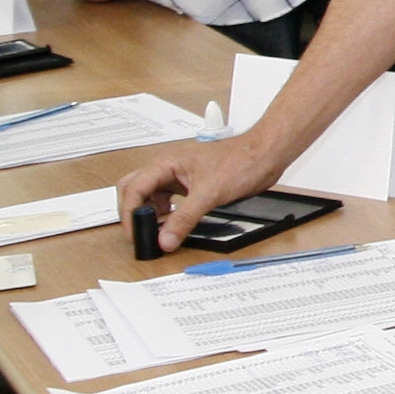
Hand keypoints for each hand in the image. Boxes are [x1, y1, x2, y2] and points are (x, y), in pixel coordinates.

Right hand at [121, 136, 290, 252]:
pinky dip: (166, 213)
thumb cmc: (239, 160)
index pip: (133, 189)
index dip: (130, 213)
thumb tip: (165, 239)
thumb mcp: (208, 194)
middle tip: (140, 233)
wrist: (264, 154)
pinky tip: (173, 223)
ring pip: (151, 195)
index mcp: (164, 163)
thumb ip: (184, 218)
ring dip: (150, 213)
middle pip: (134, 189)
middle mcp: (167, 167)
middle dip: (133, 211)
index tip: (135, 234)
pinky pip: (169, 199)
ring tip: (157, 231)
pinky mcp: (191, 183)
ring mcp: (179, 175)